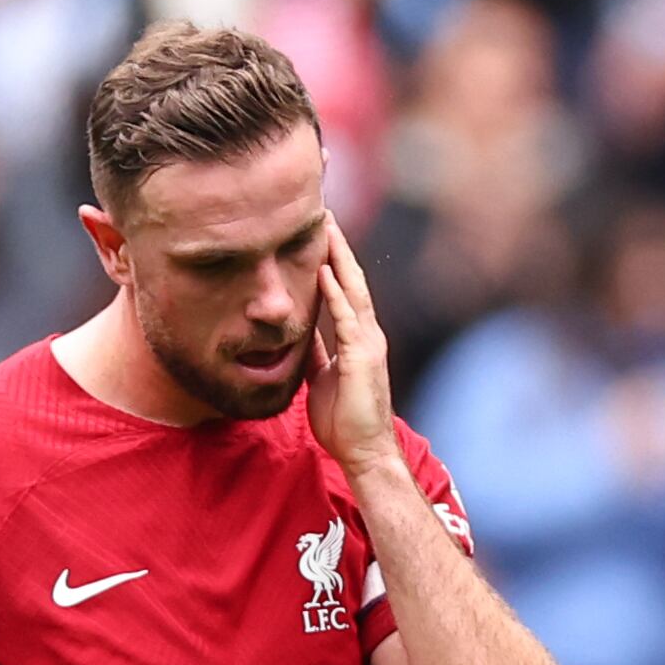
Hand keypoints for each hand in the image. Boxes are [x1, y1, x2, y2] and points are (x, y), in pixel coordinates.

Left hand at [307, 214, 398, 479]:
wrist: (363, 452)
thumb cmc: (344, 421)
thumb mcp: (321, 377)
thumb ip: (315, 353)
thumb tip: (297, 336)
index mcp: (357, 338)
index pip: (344, 290)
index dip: (333, 260)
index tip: (319, 232)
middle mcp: (367, 334)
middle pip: (351, 279)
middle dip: (338, 246)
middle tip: (324, 212)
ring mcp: (367, 343)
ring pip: (352, 290)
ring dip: (338, 257)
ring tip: (325, 227)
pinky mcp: (361, 356)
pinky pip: (346, 317)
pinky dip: (335, 291)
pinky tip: (324, 268)